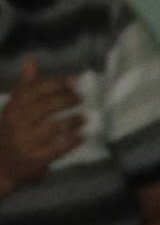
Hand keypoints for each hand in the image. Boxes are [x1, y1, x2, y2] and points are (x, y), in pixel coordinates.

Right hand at [0, 57, 83, 193]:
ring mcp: (27, 140)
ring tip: (85, 117)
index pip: (36, 89)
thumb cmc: (12, 131)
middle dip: (66, 100)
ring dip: (73, 121)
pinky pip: (58, 148)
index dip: (57, 84)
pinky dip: (72, 141)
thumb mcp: (14, 107)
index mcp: (13, 106)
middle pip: (46, 106)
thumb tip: (32, 60)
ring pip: (54, 126)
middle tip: (81, 98)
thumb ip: (25, 86)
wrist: (1, 163)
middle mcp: (18, 122)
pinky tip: (82, 136)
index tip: (74, 81)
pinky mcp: (36, 158)